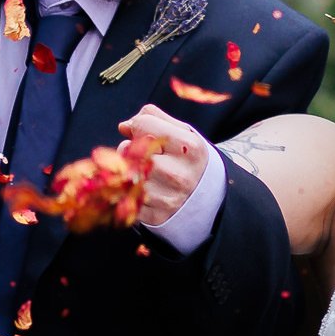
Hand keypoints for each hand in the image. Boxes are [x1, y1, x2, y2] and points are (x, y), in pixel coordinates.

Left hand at [117, 104, 209, 227]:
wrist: (210, 197)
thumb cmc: (189, 159)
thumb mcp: (184, 133)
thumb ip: (155, 119)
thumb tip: (124, 126)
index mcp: (189, 147)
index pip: (144, 124)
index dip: (138, 125)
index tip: (143, 132)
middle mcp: (179, 174)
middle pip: (132, 150)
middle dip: (129, 148)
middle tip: (139, 152)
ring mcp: (167, 198)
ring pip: (126, 175)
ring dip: (126, 170)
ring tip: (140, 170)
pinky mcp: (156, 216)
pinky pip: (126, 198)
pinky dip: (128, 191)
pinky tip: (141, 188)